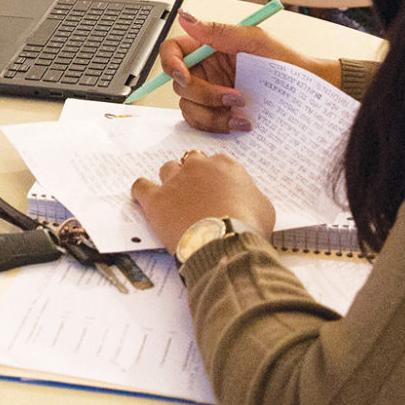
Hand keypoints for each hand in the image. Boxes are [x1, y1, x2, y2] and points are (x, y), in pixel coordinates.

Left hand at [131, 150, 275, 249]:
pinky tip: (144, 198)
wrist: (225, 243)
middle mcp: (198, 167)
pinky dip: (142, 191)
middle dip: (192, 174)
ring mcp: (175, 181)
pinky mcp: (156, 200)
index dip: (214, 177)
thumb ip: (251, 195)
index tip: (215, 189)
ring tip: (173, 197)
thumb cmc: (248, 226)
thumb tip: (247, 199)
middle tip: (196, 194)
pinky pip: (141, 186)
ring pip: (167, 169)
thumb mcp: (264, 207)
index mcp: (225, 166)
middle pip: (191, 161)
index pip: (216, 163)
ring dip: (169, 180)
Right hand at [158, 13, 341, 133]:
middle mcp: (207, 70)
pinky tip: (240, 123)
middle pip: (179, 84)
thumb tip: (186, 18)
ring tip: (241, 114)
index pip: (173, 50)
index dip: (171, 64)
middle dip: (204, 94)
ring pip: (189, 107)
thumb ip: (218, 31)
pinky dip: (218, 126)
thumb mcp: (255, 41)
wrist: (309, 92)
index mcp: (209, 47)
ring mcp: (211, 94)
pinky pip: (203, 124)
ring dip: (212, 114)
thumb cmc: (287, 62)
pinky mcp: (219, 115)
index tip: (186, 76)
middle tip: (233, 97)